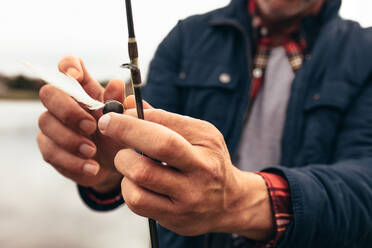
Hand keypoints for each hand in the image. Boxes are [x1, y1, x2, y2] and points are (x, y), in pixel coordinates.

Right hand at [37, 56, 124, 192]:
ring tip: (93, 151)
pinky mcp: (49, 148)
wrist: (115, 165)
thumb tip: (117, 84)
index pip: (67, 67)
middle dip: (68, 110)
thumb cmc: (118, 135)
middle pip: (49, 92)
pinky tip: (92, 167)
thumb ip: (120, 103)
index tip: (77, 75)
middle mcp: (63, 103)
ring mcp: (53, 125)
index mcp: (84, 90)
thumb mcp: (125, 121)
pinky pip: (51, 151)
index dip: (68, 66)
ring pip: (45, 122)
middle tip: (91, 127)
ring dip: (70, 139)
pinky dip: (73, 161)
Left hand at [98, 106, 273, 239]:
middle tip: (110, 128)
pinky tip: (137, 181)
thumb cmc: (209, 161)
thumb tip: (129, 105)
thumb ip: (165, 119)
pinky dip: (128, 187)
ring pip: (139, 181)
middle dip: (124, 135)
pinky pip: (137, 202)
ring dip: (124, 165)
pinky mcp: (174, 218)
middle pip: (154, 154)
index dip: (132, 122)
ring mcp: (187, 200)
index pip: (165, 130)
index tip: (113, 115)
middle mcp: (199, 174)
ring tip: (130, 160)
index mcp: (206, 147)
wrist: (229, 203)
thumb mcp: (198, 135)